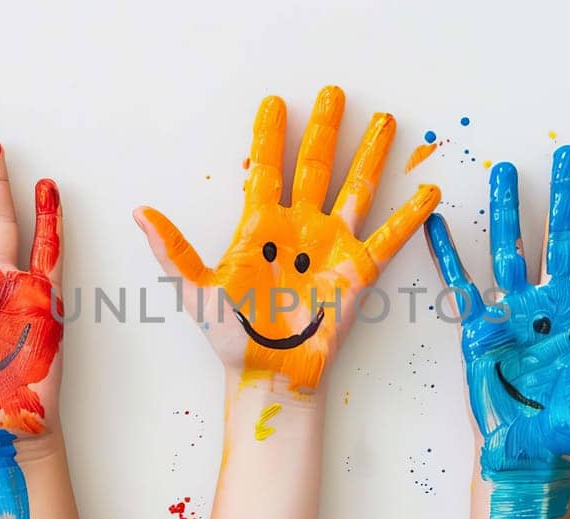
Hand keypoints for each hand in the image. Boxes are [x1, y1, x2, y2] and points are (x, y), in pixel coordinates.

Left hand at [135, 85, 439, 393]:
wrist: (267, 374)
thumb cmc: (231, 336)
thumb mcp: (195, 290)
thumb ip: (173, 249)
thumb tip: (140, 212)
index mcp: (260, 227)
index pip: (267, 169)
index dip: (269, 135)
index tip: (274, 102)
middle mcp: (298, 230)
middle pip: (315, 166)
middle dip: (324, 129)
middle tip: (333, 93)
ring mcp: (330, 247)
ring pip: (355, 189)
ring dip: (370, 155)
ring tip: (385, 121)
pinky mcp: (356, 272)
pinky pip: (387, 238)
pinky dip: (409, 216)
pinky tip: (428, 192)